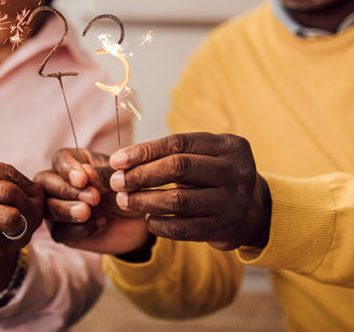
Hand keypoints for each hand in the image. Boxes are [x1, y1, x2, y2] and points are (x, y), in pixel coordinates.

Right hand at [35, 149, 148, 254]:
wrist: (137, 219)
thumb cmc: (126, 189)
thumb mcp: (120, 177)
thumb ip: (104, 174)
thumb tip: (86, 173)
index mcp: (74, 162)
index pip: (60, 159)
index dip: (67, 169)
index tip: (82, 179)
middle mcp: (59, 182)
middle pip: (45, 182)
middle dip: (66, 190)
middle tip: (93, 198)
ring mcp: (57, 207)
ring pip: (47, 207)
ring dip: (65, 210)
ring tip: (87, 212)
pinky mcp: (63, 231)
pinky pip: (59, 232)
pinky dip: (78, 230)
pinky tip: (100, 224)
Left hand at [109, 133, 270, 250]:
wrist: (256, 211)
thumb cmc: (215, 175)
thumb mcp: (206, 156)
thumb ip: (172, 153)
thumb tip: (121, 161)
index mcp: (229, 146)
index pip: (178, 143)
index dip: (144, 151)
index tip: (117, 160)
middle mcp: (235, 171)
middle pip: (178, 167)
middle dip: (141, 174)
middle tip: (117, 182)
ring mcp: (233, 202)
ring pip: (178, 200)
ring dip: (144, 200)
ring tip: (125, 200)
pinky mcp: (226, 229)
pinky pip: (183, 228)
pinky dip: (159, 224)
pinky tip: (147, 219)